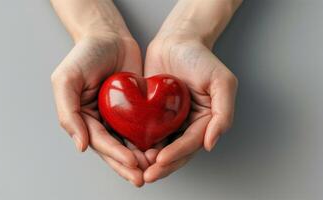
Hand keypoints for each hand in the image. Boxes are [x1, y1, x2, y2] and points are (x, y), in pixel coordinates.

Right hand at [50, 0, 149, 186]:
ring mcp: (119, 115)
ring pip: (130, 142)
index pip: (99, 141)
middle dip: (128, 164)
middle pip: (115, 148)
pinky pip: (144, 126)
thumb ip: (68, 113)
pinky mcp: (136, 108)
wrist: (109, 36)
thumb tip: (80, 146)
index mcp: (84, 118)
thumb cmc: (84, 55)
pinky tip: (161, 148)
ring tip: (154, 168)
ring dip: (141, 157)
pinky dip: (151, 139)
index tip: (131, 163)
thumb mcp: (66, 80)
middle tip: (143, 177)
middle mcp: (101, 120)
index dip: (115, 154)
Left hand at [142, 0, 241, 182]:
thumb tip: (211, 143)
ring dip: (149, 160)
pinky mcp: (152, 114)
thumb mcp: (222, 81)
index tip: (160, 161)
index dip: (177, 154)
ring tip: (136, 167)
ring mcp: (169, 120)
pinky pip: (146, 132)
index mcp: (205, 121)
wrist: (176, 40)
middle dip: (162, 166)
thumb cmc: (200, 57)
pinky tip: (128, 149)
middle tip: (147, 175)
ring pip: (160, 146)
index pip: (191, 143)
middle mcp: (188, 124)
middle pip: (176, 151)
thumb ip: (223, 113)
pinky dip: (138, 143)